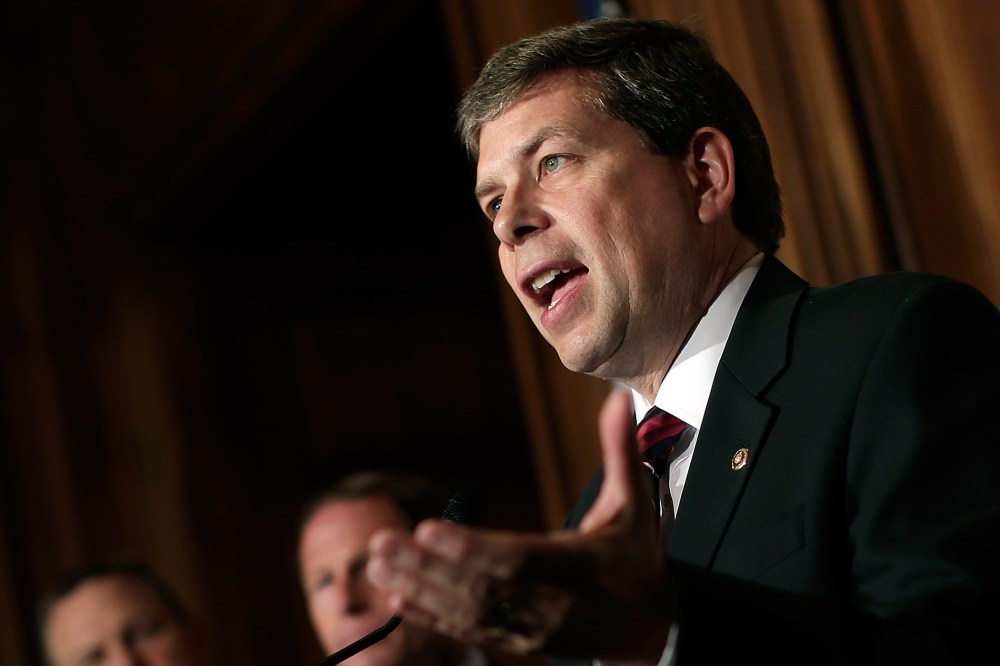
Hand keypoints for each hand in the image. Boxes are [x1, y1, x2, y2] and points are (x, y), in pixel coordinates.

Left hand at [365, 388, 675, 662]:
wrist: (648, 630)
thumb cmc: (636, 561)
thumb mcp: (636, 506)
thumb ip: (620, 452)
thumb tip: (619, 399)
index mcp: (575, 565)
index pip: (517, 559)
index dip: (471, 548)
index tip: (429, 529)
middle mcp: (549, 601)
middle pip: (479, 587)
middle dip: (426, 566)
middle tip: (382, 542)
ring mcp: (531, 627)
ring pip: (467, 611)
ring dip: (418, 588)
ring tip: (378, 564)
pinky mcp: (519, 642)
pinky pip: (469, 631)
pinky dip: (431, 616)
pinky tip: (397, 600)